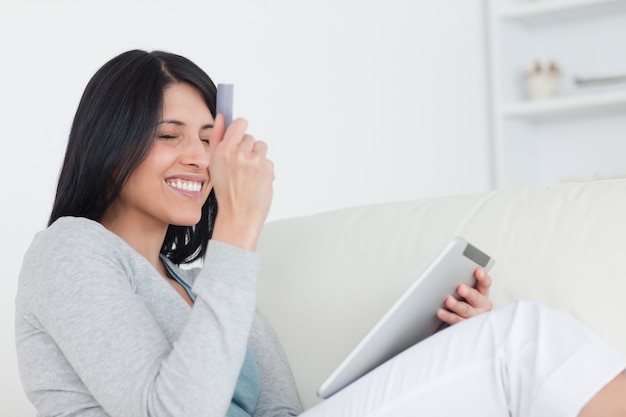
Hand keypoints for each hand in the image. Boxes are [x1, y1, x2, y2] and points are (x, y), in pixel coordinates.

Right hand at [208, 114, 273, 249]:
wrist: (238, 216)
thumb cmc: (226, 192)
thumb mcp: (214, 165)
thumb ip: (217, 139)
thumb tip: (222, 118)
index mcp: (224, 151)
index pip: (240, 124)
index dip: (241, 130)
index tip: (240, 137)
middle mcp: (240, 154)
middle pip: (251, 137)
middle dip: (248, 149)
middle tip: (242, 166)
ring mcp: (255, 162)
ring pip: (262, 147)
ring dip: (258, 158)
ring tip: (250, 174)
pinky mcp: (268, 170)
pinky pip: (269, 161)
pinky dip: (265, 170)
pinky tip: (256, 181)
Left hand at [436, 267, 492, 325]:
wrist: (463, 318)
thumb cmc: (464, 299)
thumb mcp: (468, 288)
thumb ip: (464, 280)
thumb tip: (451, 271)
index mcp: (482, 292)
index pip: (485, 283)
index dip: (482, 277)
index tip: (478, 270)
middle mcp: (480, 305)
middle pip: (476, 298)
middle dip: (469, 293)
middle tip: (460, 288)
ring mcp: (473, 316)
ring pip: (466, 310)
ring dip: (457, 305)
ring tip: (448, 301)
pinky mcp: (464, 325)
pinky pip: (456, 320)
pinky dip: (448, 316)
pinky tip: (441, 312)